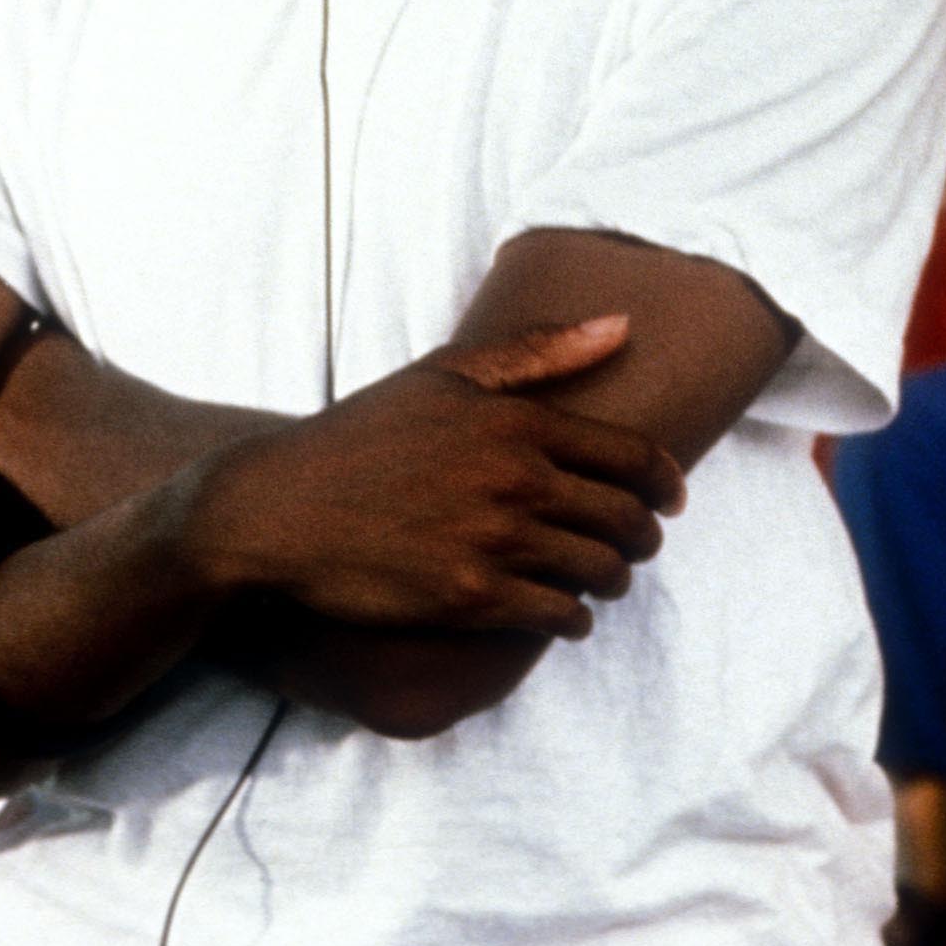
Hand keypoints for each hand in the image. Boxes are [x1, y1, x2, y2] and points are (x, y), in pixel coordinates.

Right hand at [178, 316, 685, 641]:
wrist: (275, 510)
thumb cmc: (362, 435)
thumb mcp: (446, 374)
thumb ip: (541, 351)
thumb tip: (625, 326)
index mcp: (521, 422)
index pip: (636, 457)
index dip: (666, 484)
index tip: (671, 500)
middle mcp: (517, 481)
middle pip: (626, 519)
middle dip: (645, 537)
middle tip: (639, 546)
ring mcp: (494, 542)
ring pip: (598, 570)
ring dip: (613, 580)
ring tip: (605, 580)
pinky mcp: (467, 598)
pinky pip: (555, 615)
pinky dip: (572, 619)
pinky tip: (565, 616)